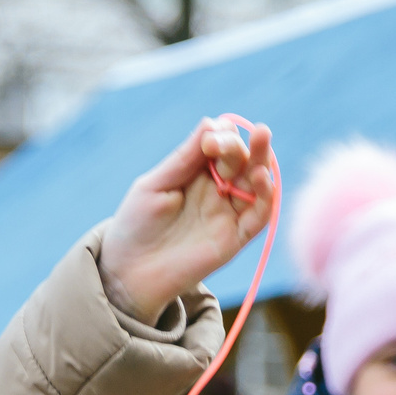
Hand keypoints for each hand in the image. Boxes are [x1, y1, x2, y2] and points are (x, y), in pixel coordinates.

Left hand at [99, 117, 279, 322]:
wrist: (128, 271)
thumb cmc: (136, 225)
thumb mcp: (155, 185)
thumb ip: (184, 158)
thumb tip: (210, 122)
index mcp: (197, 174)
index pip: (220, 148)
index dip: (221, 136)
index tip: (210, 136)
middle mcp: (217, 191)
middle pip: (242, 162)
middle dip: (240, 146)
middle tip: (227, 140)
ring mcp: (228, 214)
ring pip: (257, 184)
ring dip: (262, 161)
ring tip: (262, 140)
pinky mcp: (235, 238)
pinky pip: (259, 215)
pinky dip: (267, 196)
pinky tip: (261, 177)